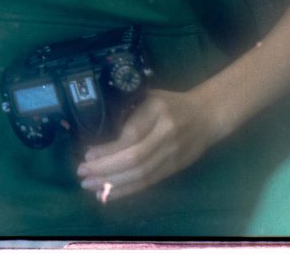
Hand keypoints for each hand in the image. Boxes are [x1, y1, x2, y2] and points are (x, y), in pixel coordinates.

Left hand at [75, 88, 220, 201]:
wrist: (207, 116)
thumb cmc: (171, 102)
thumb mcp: (149, 96)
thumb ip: (128, 109)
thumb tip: (97, 128)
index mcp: (157, 112)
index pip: (131, 137)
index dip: (109, 150)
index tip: (88, 155)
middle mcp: (166, 135)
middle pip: (135, 160)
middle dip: (106, 170)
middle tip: (82, 174)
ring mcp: (173, 155)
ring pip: (141, 176)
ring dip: (114, 184)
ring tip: (90, 186)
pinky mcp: (175, 169)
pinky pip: (149, 183)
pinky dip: (128, 190)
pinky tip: (109, 194)